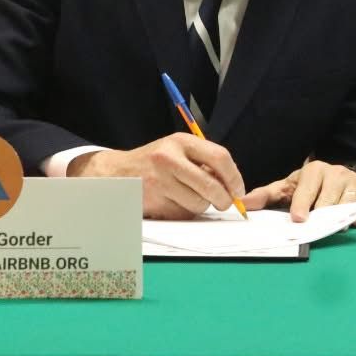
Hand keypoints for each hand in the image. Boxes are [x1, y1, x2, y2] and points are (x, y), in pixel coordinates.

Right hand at [69, 134, 244, 219]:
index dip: (234, 177)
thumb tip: (233, 185)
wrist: (117, 173)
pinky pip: (182, 213)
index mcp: (181, 142)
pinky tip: (173, 202)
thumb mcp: (178, 150)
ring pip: (198, 203)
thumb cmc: (155, 163)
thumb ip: (204, 162)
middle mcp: (169, 159)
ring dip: (201, 206)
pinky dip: (184, 212)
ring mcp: (159, 181)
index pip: (220, 157)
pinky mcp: (152, 200)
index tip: (239, 190)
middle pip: (211, 186)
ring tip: (190, 197)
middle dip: (224, 199)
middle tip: (225, 202)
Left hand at [245, 159, 355, 227]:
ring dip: (338, 220)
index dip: (302, 203)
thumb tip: (242, 203)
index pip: (308, 188)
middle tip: (314, 228)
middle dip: (321, 215)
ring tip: (332, 227)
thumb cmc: (314, 186)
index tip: (298, 219)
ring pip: (346, 206)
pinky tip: (350, 223)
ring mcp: (355, 184)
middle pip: (328, 200)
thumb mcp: (290, 186)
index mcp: (315, 170)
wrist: (347, 177)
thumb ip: (266, 195)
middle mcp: (336, 173)